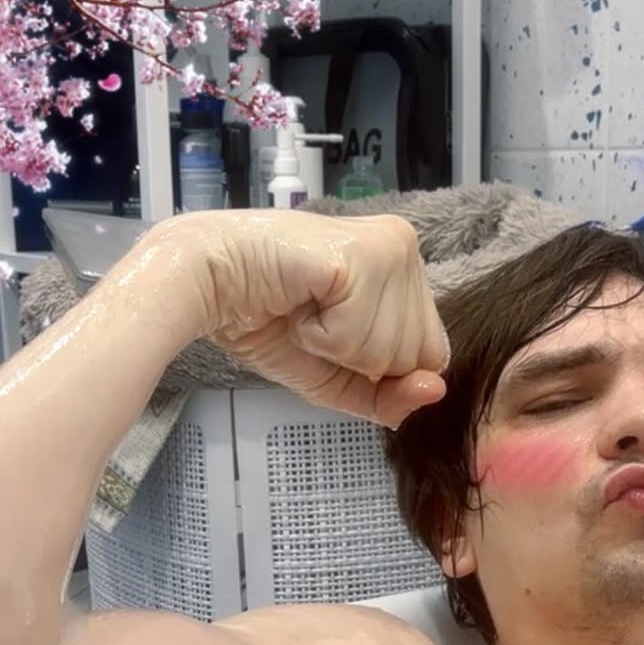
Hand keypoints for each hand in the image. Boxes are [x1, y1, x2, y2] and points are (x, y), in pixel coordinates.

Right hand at [146, 210, 449, 426]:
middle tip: (315, 319)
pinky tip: (298, 302)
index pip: (431, 356)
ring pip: (391, 351)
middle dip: (358, 357)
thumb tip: (435, 390)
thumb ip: (389, 396)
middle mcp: (407, 249)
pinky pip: (361, 338)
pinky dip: (321, 336)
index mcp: (406, 271)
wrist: (208, 282)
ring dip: (336, 345)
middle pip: (417, 357)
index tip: (331, 330)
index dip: (377, 366)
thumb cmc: (266, 319)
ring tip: (305, 309)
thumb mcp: (338, 375)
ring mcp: (391, 248)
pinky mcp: (366, 254)